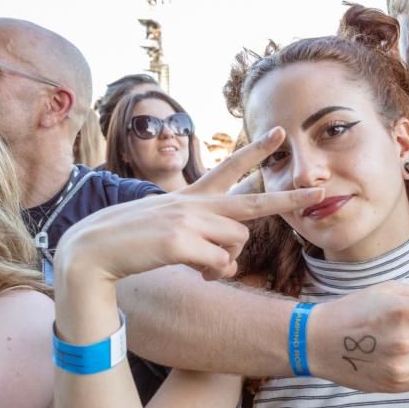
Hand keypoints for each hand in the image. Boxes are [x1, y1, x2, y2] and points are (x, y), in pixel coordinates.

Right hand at [55, 128, 323, 283]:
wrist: (89, 253)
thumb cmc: (130, 244)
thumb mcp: (170, 230)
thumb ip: (203, 235)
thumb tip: (230, 258)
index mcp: (191, 197)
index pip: (229, 168)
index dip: (256, 151)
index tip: (279, 132)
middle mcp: (194, 204)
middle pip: (253, 201)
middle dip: (290, 199)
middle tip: (319, 191)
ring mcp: (188, 221)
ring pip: (237, 244)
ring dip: (226, 263)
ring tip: (200, 266)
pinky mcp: (180, 242)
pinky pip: (220, 265)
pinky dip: (212, 274)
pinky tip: (191, 271)